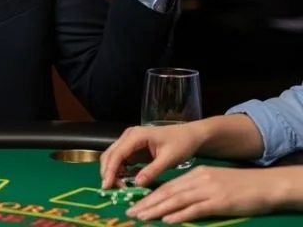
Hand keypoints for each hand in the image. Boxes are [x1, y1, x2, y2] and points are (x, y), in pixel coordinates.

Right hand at [99, 123, 204, 188]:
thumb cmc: (180, 144)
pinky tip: (123, 180)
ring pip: (112, 156)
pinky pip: (120, 158)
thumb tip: (136, 184)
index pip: (117, 154)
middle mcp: (128, 135)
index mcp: (136, 136)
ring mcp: (129, 140)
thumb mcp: (168, 159)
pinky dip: (118, 170)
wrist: (189, 135)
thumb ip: (152, 171)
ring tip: (118, 187)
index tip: (107, 186)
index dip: (110, 170)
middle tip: (112, 189)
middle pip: (110, 154)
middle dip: (108, 172)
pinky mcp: (132, 146)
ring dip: (112, 171)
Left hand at [125, 166, 290, 223]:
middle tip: (130, 212)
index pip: (167, 186)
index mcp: (195, 174)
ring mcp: (208, 191)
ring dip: (156, 209)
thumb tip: (176, 200)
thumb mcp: (213, 181)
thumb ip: (195, 188)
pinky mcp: (218, 202)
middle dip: (147, 203)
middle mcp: (198, 180)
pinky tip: (166, 220)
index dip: (150, 195)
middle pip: (167, 192)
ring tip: (141, 217)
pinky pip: (195, 209)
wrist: (264, 184)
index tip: (135, 203)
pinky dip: (179, 215)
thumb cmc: (240, 185)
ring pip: (176, 200)